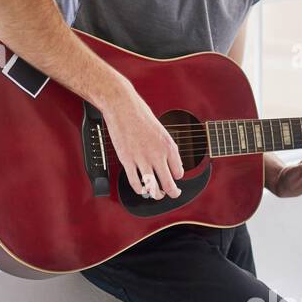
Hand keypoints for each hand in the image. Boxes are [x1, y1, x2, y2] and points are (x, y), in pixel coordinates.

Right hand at [102, 82, 184, 198]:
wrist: (122, 106)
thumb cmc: (140, 115)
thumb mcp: (161, 130)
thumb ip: (167, 147)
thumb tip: (173, 162)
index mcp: (168, 146)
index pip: (179, 172)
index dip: (177, 177)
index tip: (174, 177)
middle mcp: (157, 154)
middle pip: (169, 184)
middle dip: (172, 193)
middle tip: (172, 194)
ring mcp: (142, 159)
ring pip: (152, 187)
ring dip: (156, 195)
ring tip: (156, 194)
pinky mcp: (127, 160)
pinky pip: (135, 182)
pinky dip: (139, 190)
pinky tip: (141, 190)